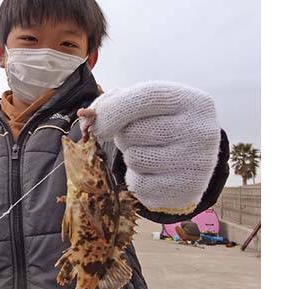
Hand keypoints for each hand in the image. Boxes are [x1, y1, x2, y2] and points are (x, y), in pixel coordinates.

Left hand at [77, 81, 219, 213]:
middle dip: (124, 135)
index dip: (114, 109)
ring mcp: (198, 163)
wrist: (194, 155)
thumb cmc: (163, 123)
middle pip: (135, 132)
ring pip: (135, 159)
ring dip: (131, 157)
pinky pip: (140, 186)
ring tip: (148, 153)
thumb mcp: (148, 105)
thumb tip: (86, 115)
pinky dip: (136, 179)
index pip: (147, 97)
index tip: (98, 124)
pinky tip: (153, 172)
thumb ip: (115, 102)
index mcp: (193, 102)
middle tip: (139, 137)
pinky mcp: (187, 190)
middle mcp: (201, 131)